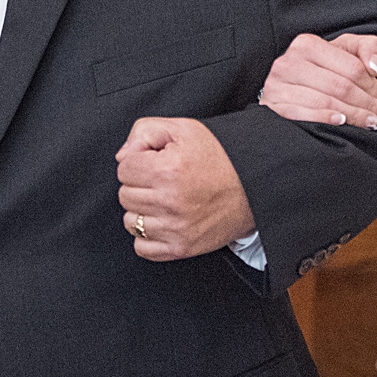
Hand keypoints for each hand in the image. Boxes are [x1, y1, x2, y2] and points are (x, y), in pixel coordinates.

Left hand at [116, 118, 255, 261]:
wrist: (254, 187)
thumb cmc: (220, 157)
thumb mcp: (183, 129)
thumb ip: (144, 132)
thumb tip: (122, 155)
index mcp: (167, 169)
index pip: (123, 169)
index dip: (138, 162)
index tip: (155, 162)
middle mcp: (170, 201)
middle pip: (125, 195)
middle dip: (139, 185)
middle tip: (161, 180)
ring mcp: (176, 228)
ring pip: (130, 221)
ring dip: (142, 210)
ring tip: (163, 200)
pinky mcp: (182, 247)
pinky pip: (142, 248)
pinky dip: (146, 236)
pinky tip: (161, 221)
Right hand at [258, 32, 376, 128]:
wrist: (284, 86)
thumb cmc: (319, 69)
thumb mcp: (344, 50)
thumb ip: (367, 47)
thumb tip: (374, 68)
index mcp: (308, 44)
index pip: (352, 68)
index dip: (373, 86)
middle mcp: (289, 61)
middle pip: (340, 86)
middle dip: (367, 104)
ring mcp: (277, 83)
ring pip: (325, 101)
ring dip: (353, 115)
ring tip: (370, 122)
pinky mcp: (271, 104)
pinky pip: (301, 114)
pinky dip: (324, 118)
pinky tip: (341, 122)